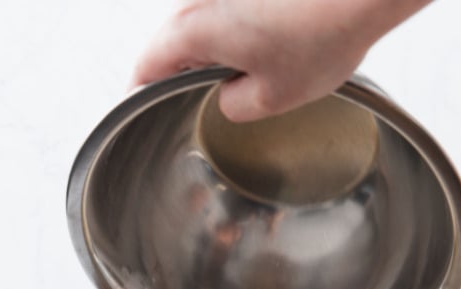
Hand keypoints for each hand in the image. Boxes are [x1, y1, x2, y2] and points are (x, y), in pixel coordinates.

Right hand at [131, 0, 431, 121]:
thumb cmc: (321, 34)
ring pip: (204, 24)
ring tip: (243, 79)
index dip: (140, 90)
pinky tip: (268, 51)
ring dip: (215, 52)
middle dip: (182, 73)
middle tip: (198, 101)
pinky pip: (230, 11)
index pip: (148, 64)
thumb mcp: (273, 98)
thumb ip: (235, 106)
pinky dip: (239, 33)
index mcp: (195, 30)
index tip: (138, 105)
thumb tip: (228, 99)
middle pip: (174, 41)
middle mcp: (202, 0)